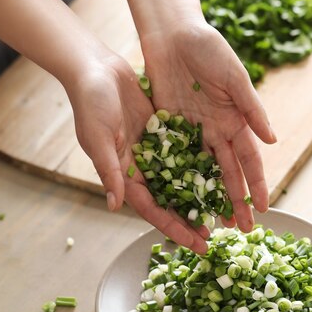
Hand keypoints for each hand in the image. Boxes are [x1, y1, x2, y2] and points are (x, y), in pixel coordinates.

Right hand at [67, 54, 208, 252]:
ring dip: (197, 195)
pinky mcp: (162, 131)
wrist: (96, 68)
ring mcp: (152, 150)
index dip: (174, 228)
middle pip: (168, 200)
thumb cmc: (91, 102)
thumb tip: (114, 206)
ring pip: (179, 180)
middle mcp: (139, 166)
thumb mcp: (99, 137)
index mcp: (123, 173)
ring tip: (219, 211)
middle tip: (213, 236)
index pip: (152, 209)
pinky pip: (184, 152)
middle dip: (188, 220)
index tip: (195, 244)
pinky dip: (199, 164)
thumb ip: (109, 170)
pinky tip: (219, 173)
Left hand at [141, 19, 276, 232]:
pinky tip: (182, 201)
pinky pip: (176, 158)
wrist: (171, 33)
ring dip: (210, 197)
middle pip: (228, 173)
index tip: (265, 209)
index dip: (258, 184)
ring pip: (203, 172)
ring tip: (215, 223)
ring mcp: (192, 131)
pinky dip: (180, 179)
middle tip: (241, 229)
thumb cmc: (208, 48)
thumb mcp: (234, 77)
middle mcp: (216, 130)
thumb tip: (272, 141)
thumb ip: (251, 108)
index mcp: (235, 119)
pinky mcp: (169, 128)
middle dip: (236, 200)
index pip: (249, 160)